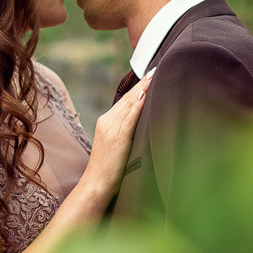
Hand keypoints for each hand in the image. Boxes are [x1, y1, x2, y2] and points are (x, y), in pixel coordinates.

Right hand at [83, 70, 152, 198]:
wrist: (96, 185)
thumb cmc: (109, 169)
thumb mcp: (118, 144)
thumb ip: (126, 130)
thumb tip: (142, 120)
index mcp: (107, 122)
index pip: (126, 99)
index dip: (139, 86)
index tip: (151, 73)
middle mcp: (107, 121)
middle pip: (128, 98)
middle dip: (143, 83)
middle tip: (156, 68)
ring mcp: (111, 129)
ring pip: (129, 104)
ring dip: (142, 89)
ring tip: (154, 76)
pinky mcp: (117, 139)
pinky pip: (128, 119)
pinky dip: (136, 106)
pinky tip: (145, 95)